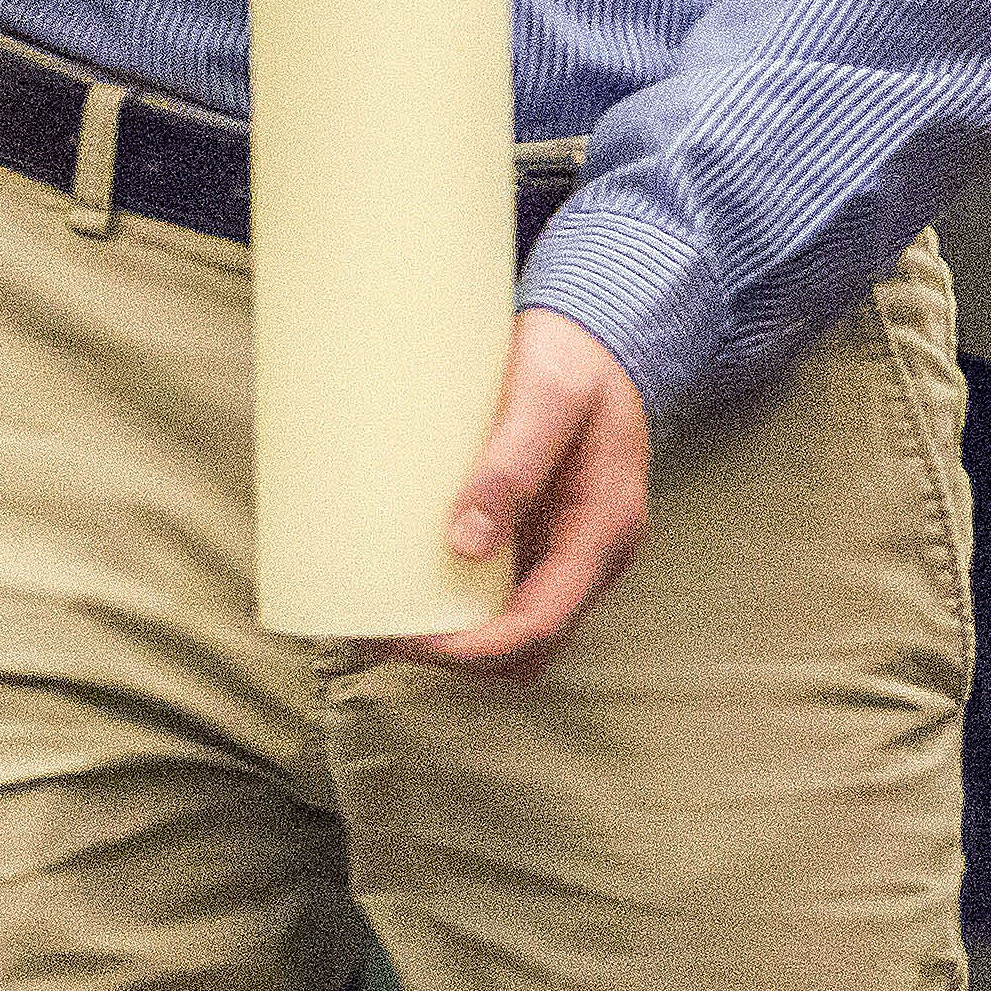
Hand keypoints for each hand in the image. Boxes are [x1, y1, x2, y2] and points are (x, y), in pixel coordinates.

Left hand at [390, 310, 651, 675]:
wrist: (598, 335)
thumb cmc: (573, 358)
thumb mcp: (547, 395)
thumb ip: (512, 464)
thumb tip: (466, 543)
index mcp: (604, 526)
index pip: (540, 623)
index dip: (474, 649)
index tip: (411, 639)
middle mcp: (595, 553)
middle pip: (531, 648)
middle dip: (461, 655)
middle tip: (385, 633)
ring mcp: (571, 550)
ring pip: (520, 633)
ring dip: (462, 641)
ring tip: (391, 619)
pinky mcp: (547, 539)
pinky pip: (510, 601)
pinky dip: (468, 614)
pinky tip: (420, 592)